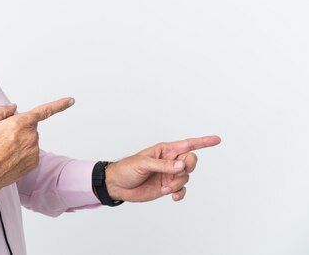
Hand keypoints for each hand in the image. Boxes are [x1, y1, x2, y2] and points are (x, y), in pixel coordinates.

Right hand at [0, 97, 74, 205]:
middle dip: (20, 126)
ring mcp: (34, 151)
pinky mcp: (34, 162)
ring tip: (4, 148)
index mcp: (20, 124)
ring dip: (21, 140)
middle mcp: (30, 137)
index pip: (44, 111)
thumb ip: (2, 111)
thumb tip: (13, 108)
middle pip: (30, 125)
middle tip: (3, 135)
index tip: (70, 100)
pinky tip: (10, 156)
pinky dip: (23, 151)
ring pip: (30, 138)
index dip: (59, 104)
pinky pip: (31, 151)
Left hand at [104, 135, 220, 202]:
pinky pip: (181, 190)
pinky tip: (171, 196)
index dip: (203, 142)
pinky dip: (179, 194)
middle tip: (177, 172)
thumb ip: (163, 165)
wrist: (118, 185)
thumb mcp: (143, 164)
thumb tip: (181, 166)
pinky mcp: (167, 187)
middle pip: (190, 161)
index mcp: (165, 150)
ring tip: (164, 187)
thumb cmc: (127, 168)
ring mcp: (169, 174)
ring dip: (178, 183)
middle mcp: (170, 161)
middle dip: (188, 168)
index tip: (217, 140)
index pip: (187, 144)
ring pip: (186, 177)